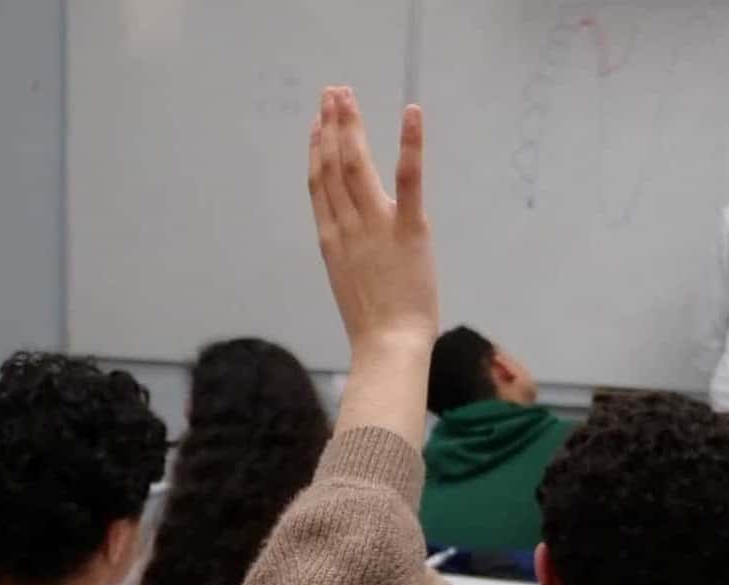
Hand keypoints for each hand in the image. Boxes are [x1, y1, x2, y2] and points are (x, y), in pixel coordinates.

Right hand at [308, 88, 435, 356]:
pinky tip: (411, 113)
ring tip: (346, 96)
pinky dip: (410, 143)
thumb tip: (352, 240)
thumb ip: (349, 255)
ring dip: (350, 125)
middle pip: (332, 165)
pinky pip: (407, 179)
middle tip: (331, 93)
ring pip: (356, 164)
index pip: (319, 185)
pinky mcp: (408, 228)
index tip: (317, 124)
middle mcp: (346, 225)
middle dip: (330, 125)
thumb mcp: (349, 284)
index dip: (317, 150)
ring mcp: (374, 225)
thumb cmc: (373, 327)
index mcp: (331, 240)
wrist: (387, 346)